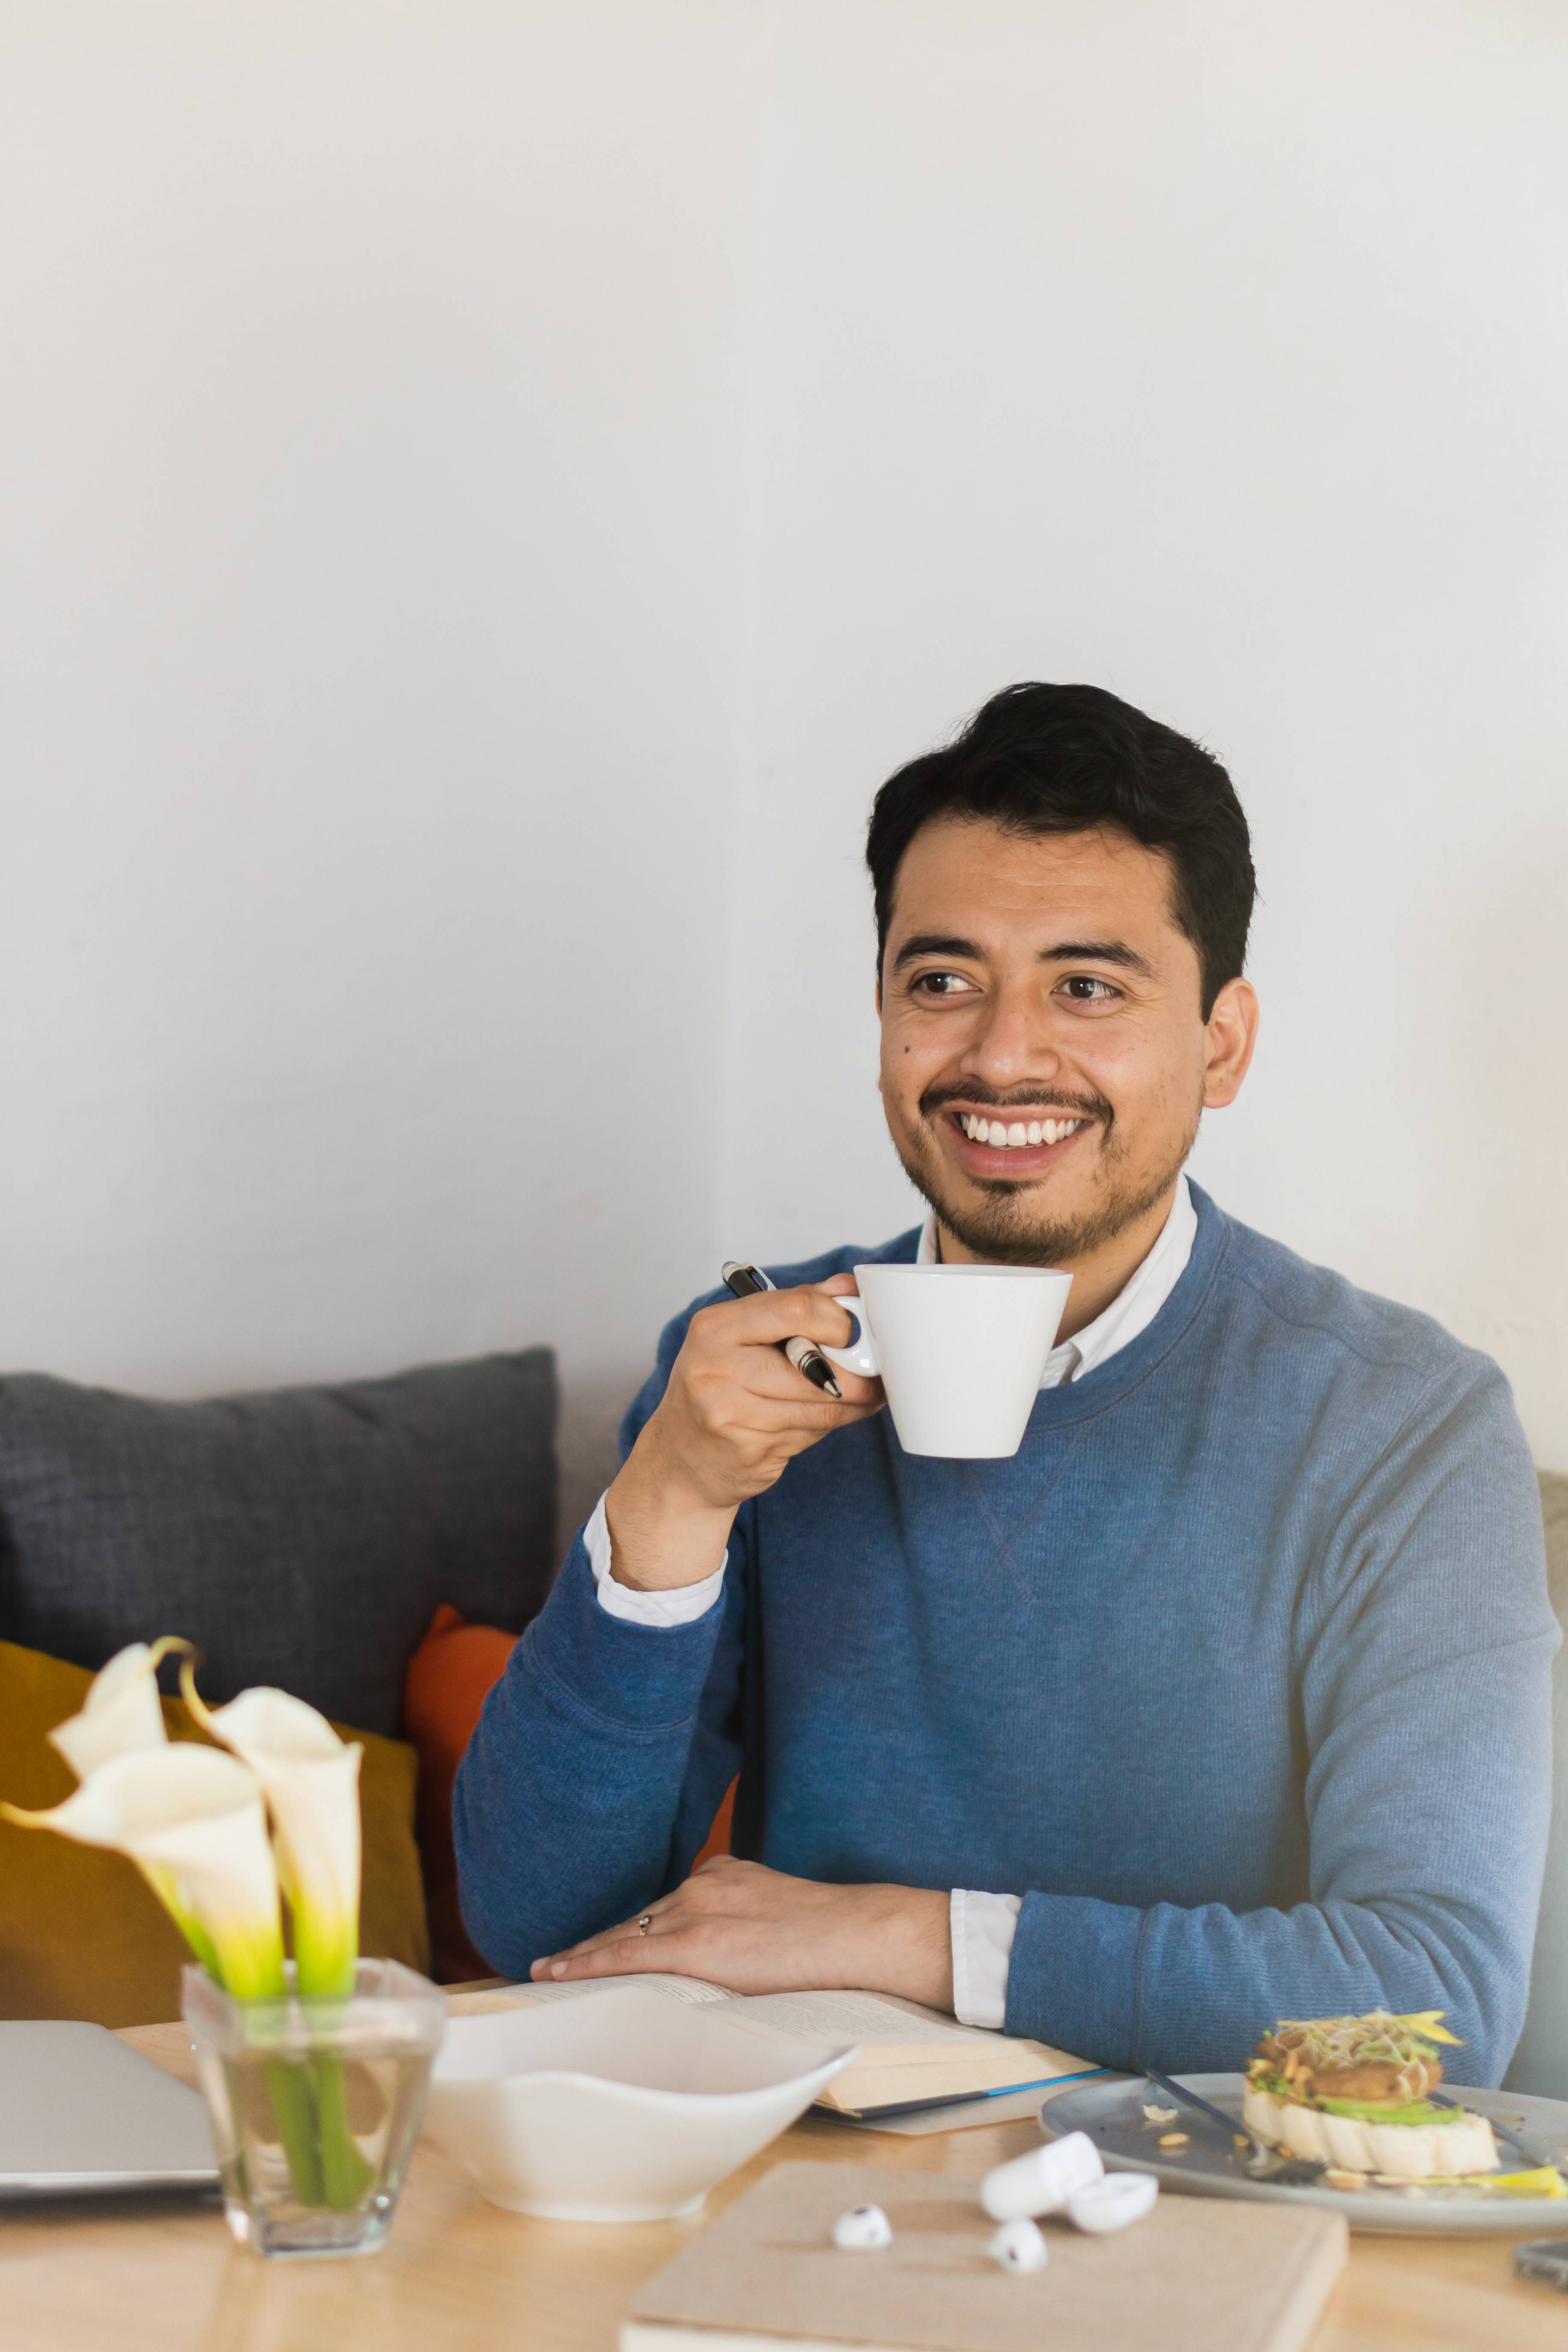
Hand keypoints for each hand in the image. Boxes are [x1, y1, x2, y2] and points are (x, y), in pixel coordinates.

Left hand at [529, 1855, 953, 2010]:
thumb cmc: (830, 1935)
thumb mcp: (777, 1913)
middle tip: (557, 1961)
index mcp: (723, 1876)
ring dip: (584, 1954)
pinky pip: (627, 1954)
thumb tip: (734, 1956)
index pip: (663, 1907)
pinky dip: (587, 1963)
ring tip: (549, 1971)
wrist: (854, 1932)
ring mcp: (694, 1911)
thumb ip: (745, 1924)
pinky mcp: (694, 1944)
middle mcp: (701, 1885)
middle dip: (596, 1941)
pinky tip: (558, 1973)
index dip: (626, 1927)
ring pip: (623, 1934)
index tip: (600, 1941)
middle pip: (635, 1918)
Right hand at [604, 1276, 882, 1590]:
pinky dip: (832, 1424)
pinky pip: (813, 1431)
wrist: (679, 1459)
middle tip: (874, 1369)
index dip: (839, 1320)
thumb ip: (794, 1308)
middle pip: (814, 1362)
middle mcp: (715, 1367)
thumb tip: (847, 1287)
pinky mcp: (750, 1450)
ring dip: (855, 1400)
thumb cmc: (716, 1387)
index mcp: (714, 1326)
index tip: (855, 1330)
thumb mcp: (739, 1338)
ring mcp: (730, 1413)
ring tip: (866, 1394)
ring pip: (822, 1402)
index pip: (795, 1308)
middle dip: (856, 1369)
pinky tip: (832, 1417)